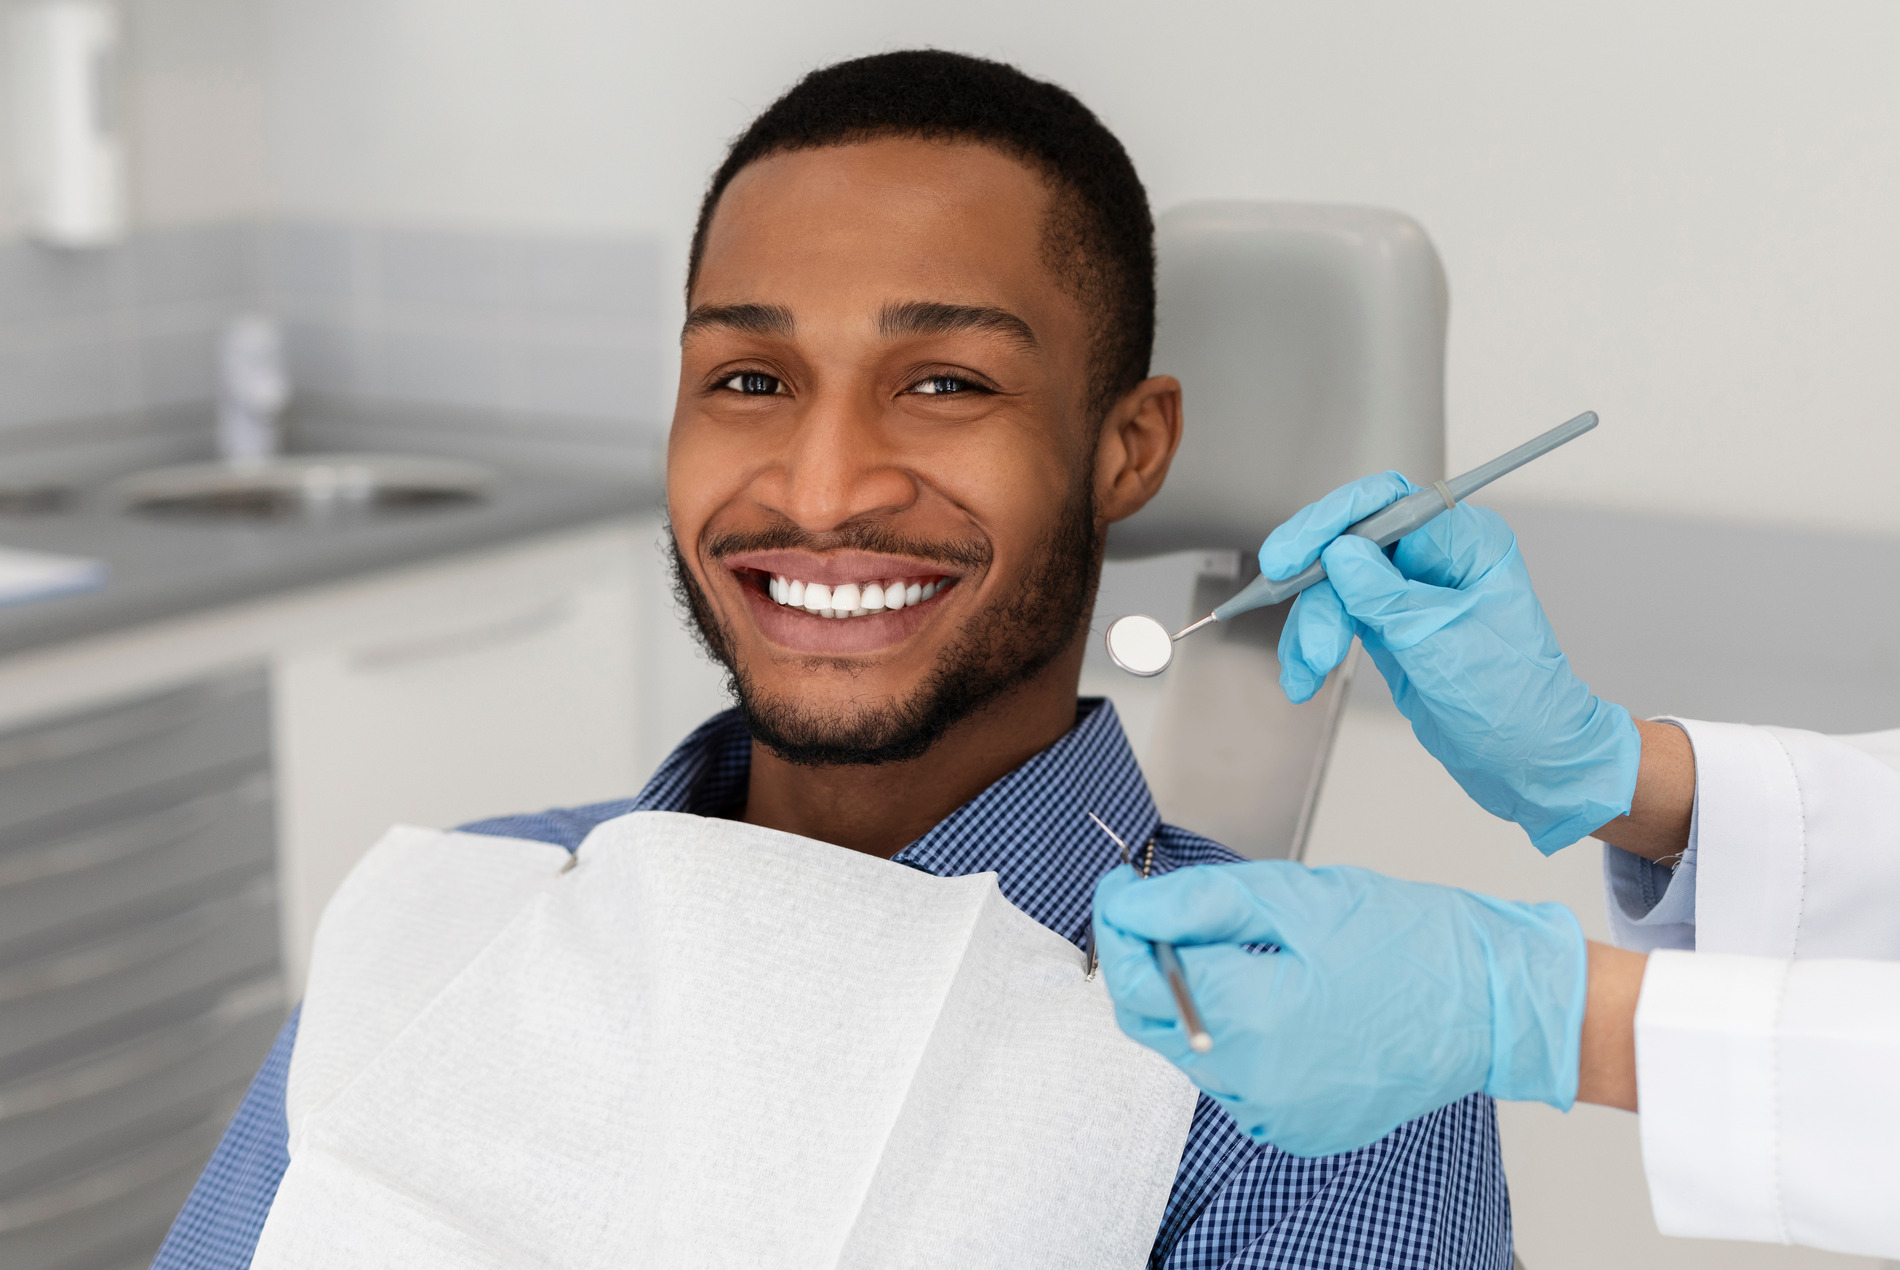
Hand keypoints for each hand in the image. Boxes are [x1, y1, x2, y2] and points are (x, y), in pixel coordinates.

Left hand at [1092, 861, 1586, 1156]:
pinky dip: (1232, 1038)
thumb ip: (1195, 904)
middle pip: (1150, 1021)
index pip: (1138, 975)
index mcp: (1252, 1020)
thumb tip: (1125, 905)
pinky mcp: (1297, 1130)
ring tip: (1240, 952)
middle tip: (1165, 912)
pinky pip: (1233, 1081)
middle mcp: (1256, 1084)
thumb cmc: (1408, 940)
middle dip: (1146, 963)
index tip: (1122, 888)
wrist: (1493, 1002)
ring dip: (1190, 1000)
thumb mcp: (1292, 897)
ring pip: (1189, 1051)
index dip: (1119, 923)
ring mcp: (1277, 1116)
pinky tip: (1273, 999)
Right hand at [1260, 472, 1640, 852]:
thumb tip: (1338, 553)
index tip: (1290, 558)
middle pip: (1348, 544)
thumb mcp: (1443, 645)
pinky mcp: (1389, 624)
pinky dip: (1313, 647)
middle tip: (1303, 634)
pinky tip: (1306, 675)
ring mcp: (1409, 591)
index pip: (1385, 503)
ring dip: (1311, 628)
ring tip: (1310, 670)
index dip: (1330, 524)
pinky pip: (1336, 618)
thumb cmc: (1517, 703)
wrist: (1530, 761)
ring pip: (1333, 586)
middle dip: (1317, 593)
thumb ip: (1386, 596)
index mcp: (1466, 542)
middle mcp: (1435, 558)